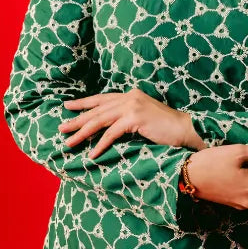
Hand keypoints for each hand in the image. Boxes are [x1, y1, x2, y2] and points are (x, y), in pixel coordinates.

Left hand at [59, 88, 191, 158]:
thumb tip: (108, 128)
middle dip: (77, 120)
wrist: (186, 129)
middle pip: (97, 110)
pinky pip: (112, 133)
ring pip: (100, 120)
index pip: (101, 99)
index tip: (67, 107)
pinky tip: (92, 153)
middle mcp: (129, 97)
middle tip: (61, 129)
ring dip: (83, 133)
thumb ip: (127, 118)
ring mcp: (132, 106)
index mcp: (130, 95)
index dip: (83, 103)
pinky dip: (101, 144)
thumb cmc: (166, 128)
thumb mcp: (143, 118)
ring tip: (70, 143)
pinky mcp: (136, 118)